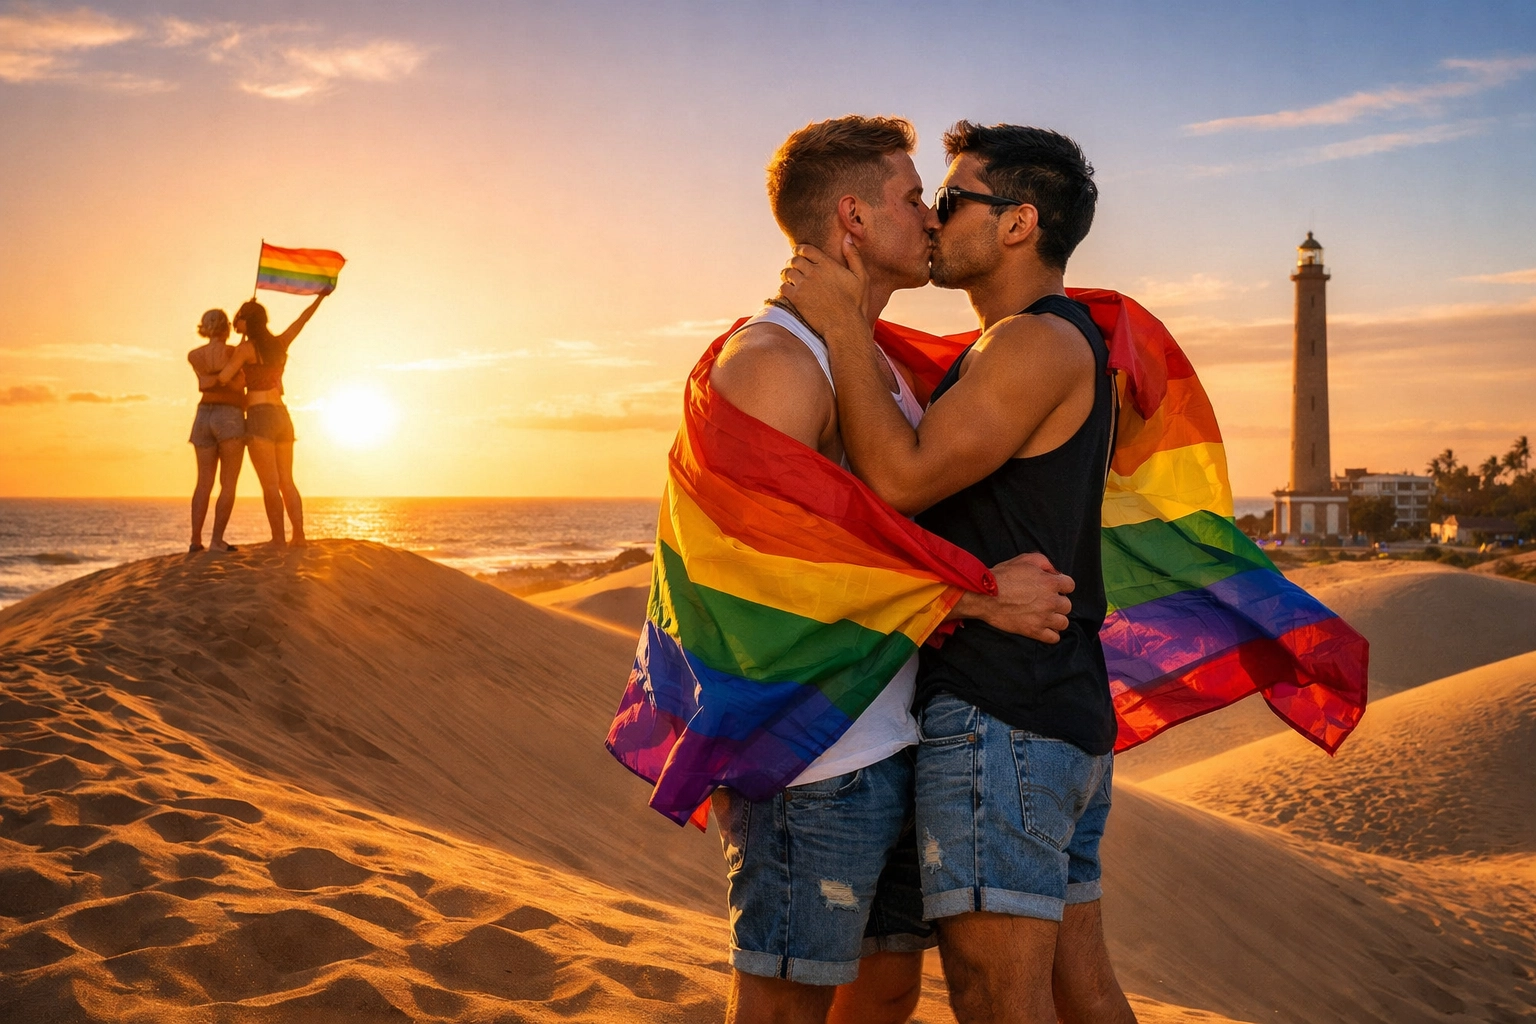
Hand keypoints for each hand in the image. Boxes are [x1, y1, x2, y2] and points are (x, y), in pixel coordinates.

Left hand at [776, 236, 868, 333]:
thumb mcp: (861, 277)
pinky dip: (784, 287)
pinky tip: (789, 291)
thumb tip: (847, 237)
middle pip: (795, 260)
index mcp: (827, 264)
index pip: (806, 249)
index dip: (800, 249)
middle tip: (794, 267)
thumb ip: (853, 255)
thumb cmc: (855, 303)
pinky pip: (783, 287)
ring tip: (790, 279)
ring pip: (787, 272)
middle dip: (793, 262)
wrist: (845, 326)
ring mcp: (804, 285)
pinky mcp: (797, 299)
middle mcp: (814, 272)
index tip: (798, 252)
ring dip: (787, 274)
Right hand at [954, 551, 1073, 642]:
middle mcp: (1051, 601)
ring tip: (1045, 616)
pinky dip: (1050, 634)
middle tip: (1045, 601)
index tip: (1053, 587)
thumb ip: (1044, 563)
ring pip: (1063, 623)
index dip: (1061, 585)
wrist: (985, 596)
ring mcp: (1043, 618)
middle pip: (1067, 605)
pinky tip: (1043, 628)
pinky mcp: (1034, 631)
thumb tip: (1054, 572)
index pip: (1070, 585)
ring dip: (1056, 619)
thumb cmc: (1002, 576)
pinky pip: (1054, 638)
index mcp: (1050, 582)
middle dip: (1058, 602)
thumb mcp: (1024, 559)